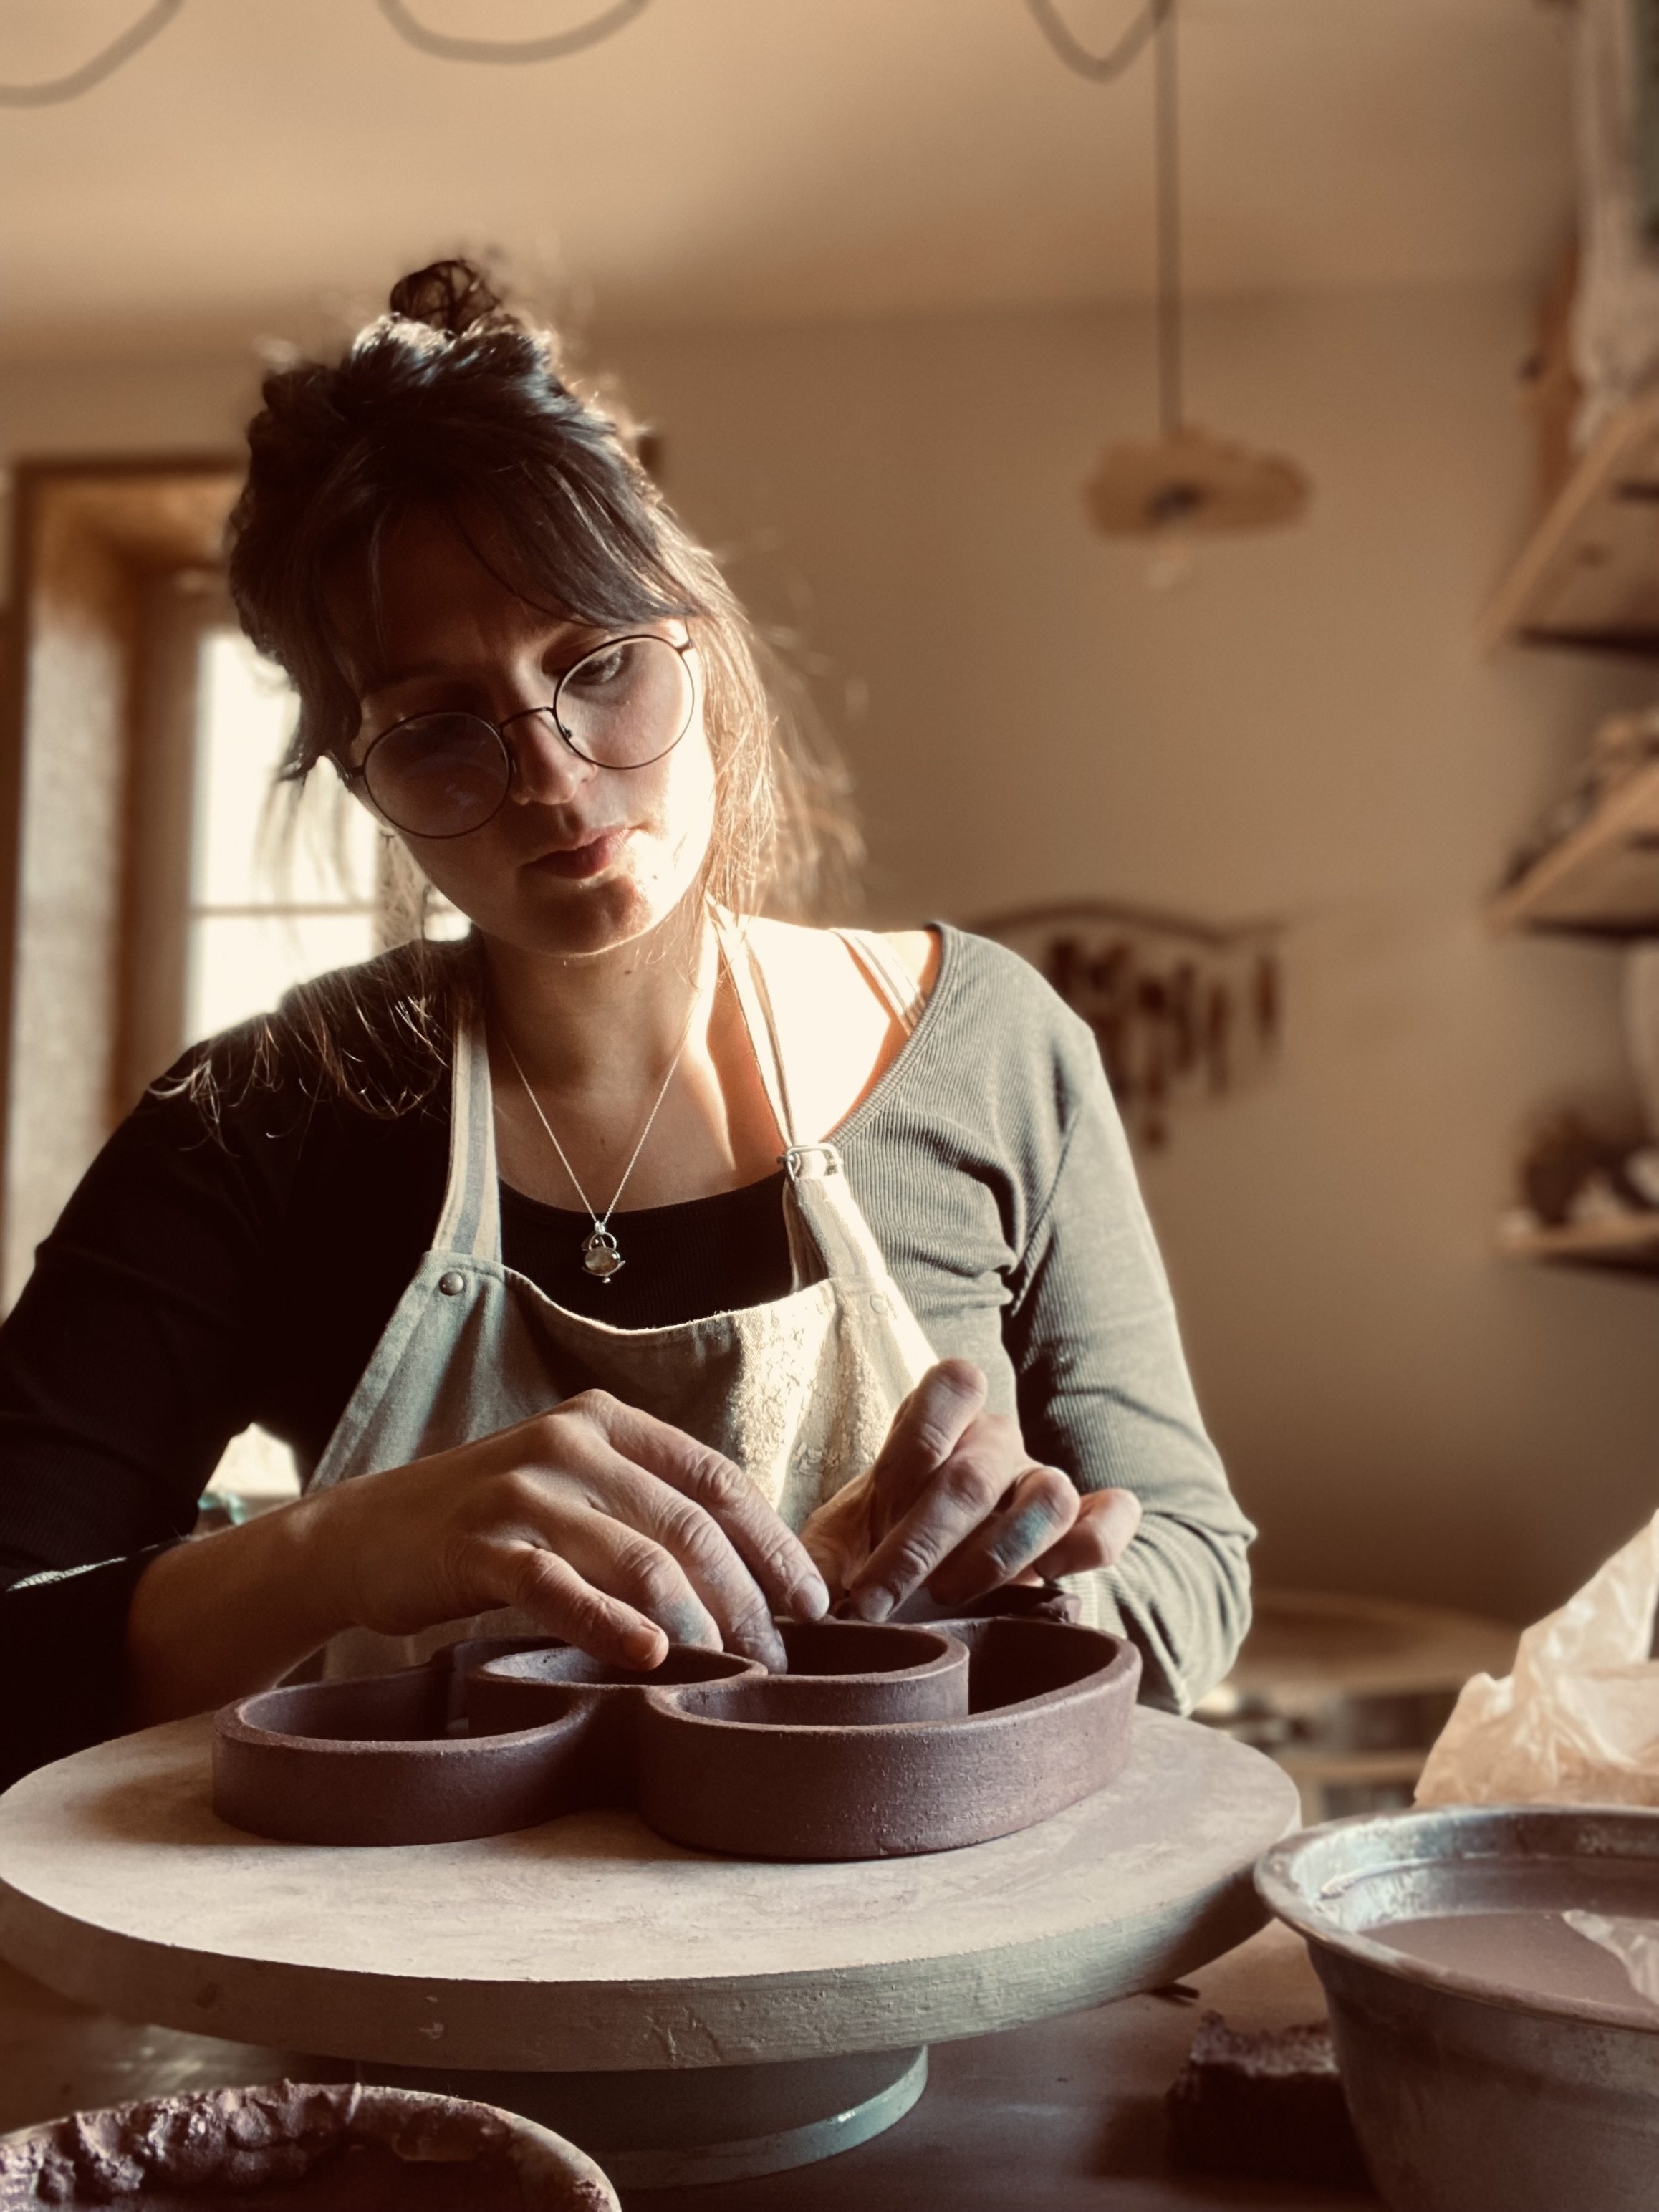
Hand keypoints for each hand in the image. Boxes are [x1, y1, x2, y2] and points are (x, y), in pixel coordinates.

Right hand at [322, 1390, 828, 1671]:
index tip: (812, 1602)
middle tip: (776, 1658)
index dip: (773, 1542)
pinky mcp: (480, 1545)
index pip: (716, 1479)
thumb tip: (746, 1573)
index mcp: (607, 1423)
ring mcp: (525, 1492)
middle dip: (747, 1596)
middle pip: (690, 1525)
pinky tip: (649, 1657)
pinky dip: (610, 1623)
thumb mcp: (573, 1491)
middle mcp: (572, 1445)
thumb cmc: (488, 1524)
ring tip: (730, 1668)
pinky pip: (560, 1586)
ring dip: (698, 1621)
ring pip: (640, 1557)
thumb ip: (643, 1510)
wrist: (364, 1536)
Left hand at [801, 1360, 1141, 1619]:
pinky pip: (1110, 1522)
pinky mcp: (1082, 1530)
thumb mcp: (837, 1549)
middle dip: (918, 1544)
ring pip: (1048, 1498)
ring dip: (994, 1557)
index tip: (877, 1507)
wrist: (928, 1591)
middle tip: (875, 1601)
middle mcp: (996, 1444)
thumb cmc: (877, 1554)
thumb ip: (813, 1562)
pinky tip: (1048, 1581)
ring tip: (947, 1596)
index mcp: (940, 1424)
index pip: (955, 1383)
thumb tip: (798, 1602)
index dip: (920, 1439)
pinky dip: (1090, 1547)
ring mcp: (1043, 1484)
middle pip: (976, 1472)